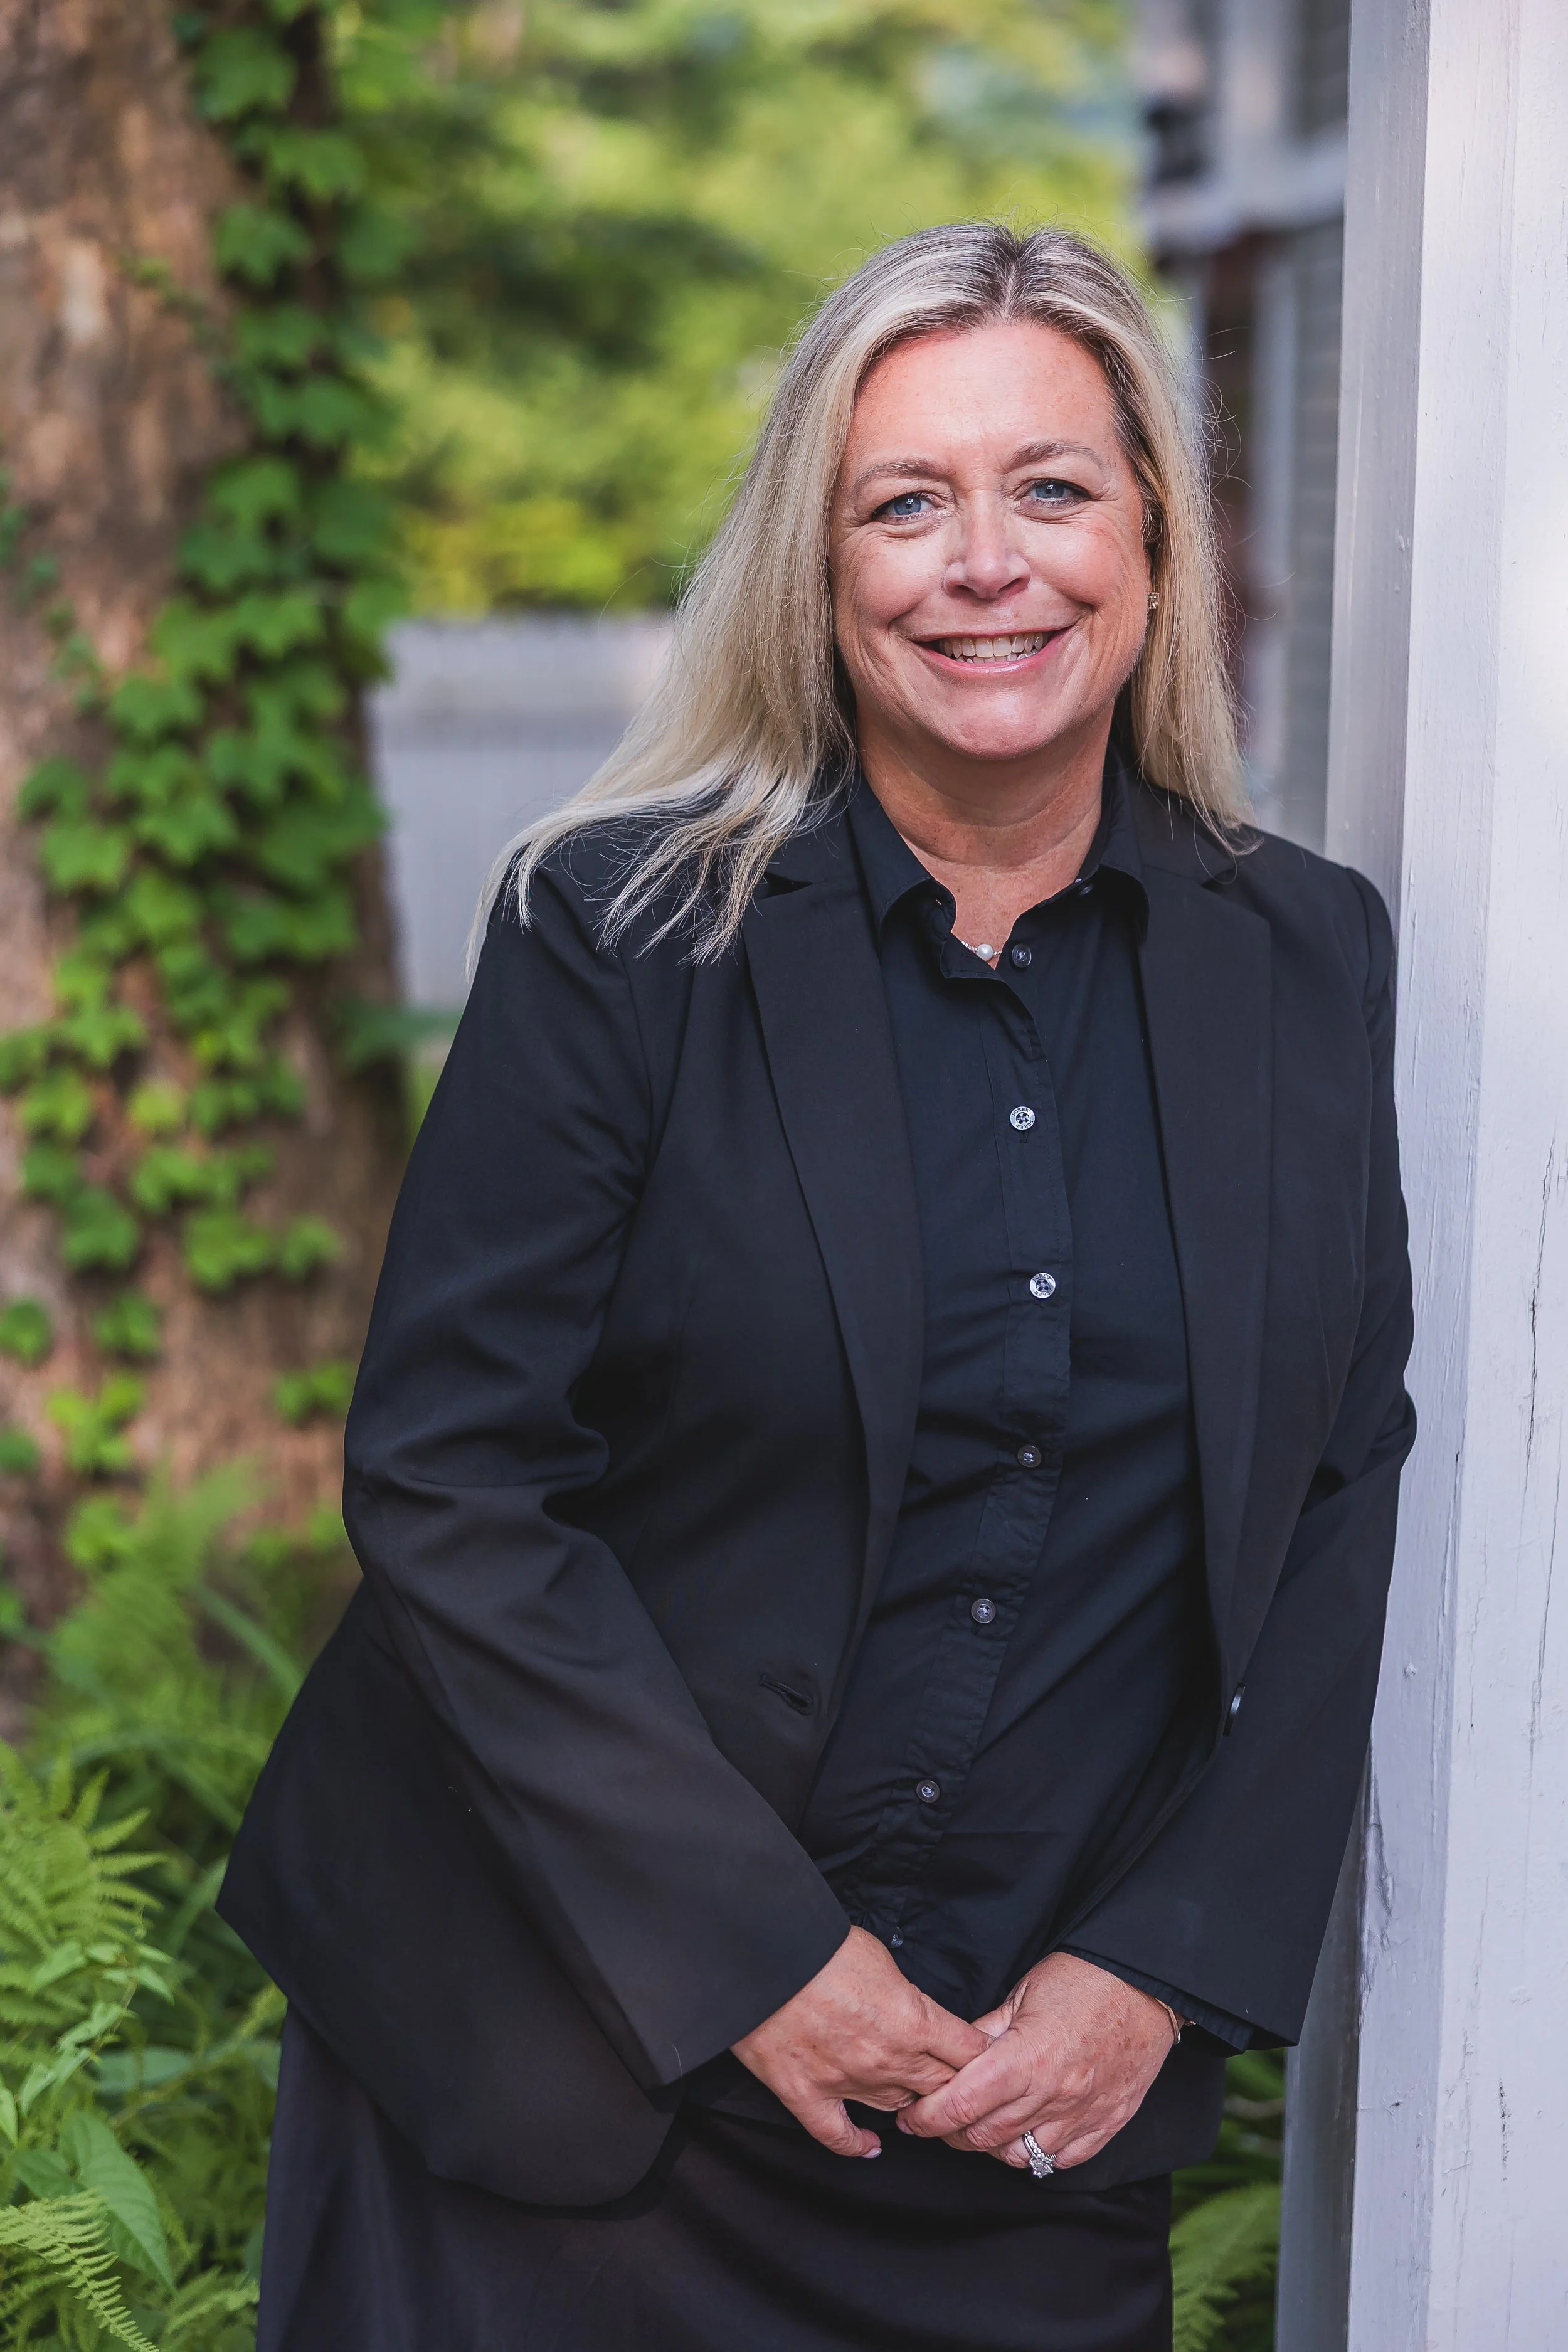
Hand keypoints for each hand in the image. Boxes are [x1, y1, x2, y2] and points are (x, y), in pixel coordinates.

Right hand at [732, 1926, 991, 2158]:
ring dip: (909, 2104)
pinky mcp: (806, 2095)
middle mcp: (887, 2060)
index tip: (981, 2054)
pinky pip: (837, 2135)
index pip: (968, 2053)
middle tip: (955, 2081)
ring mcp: (847, 2082)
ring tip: (915, 2102)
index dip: (979, 2055)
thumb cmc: (821, 1945)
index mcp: (912, 2021)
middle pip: (940, 2086)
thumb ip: (906, 1996)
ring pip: (896, 2109)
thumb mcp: (881, 1958)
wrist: (761, 1956)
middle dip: (953, 2084)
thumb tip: (914, 2012)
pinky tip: (870, 2145)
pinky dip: (856, 2144)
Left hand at [896, 1952, 1175, 2169]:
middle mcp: (1054, 2095)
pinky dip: (1036, 2154)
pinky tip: (1024, 2133)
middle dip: (951, 2133)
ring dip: (991, 2147)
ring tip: (980, 2126)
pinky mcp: (1106, 2124)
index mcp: (1026, 2058)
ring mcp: (1082, 2115)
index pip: (962, 2105)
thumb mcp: (1022, 1994)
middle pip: (984, 2137)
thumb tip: (951, 2056)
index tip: (911, 2118)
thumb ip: (985, 2032)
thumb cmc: (1083, 1980)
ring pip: (1019, 2156)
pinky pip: (1061, 2160)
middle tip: (937, 2120)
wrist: (1148, 1987)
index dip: (927, 2118)